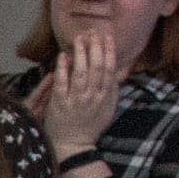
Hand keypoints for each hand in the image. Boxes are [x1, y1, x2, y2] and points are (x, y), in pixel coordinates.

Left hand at [32, 24, 124, 156]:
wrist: (74, 146)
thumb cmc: (90, 126)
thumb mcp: (108, 108)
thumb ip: (113, 89)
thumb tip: (118, 70)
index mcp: (105, 96)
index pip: (109, 69)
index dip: (108, 51)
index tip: (107, 36)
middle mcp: (93, 96)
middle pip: (97, 67)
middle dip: (96, 47)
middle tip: (93, 31)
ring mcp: (76, 100)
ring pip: (81, 72)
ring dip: (81, 53)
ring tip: (79, 37)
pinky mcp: (60, 104)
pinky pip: (62, 83)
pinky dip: (63, 68)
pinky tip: (63, 55)